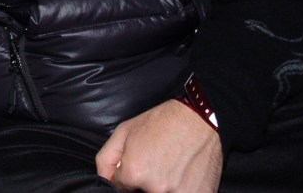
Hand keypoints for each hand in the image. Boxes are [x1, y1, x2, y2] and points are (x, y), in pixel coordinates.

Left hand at [96, 99, 221, 192]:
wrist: (200, 118)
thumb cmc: (162, 122)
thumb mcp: (124, 132)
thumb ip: (106, 159)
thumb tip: (103, 179)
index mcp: (134, 173)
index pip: (122, 187)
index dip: (129, 175)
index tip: (140, 164)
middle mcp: (155, 187)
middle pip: (143, 192)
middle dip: (147, 181)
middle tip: (159, 162)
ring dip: (166, 185)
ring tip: (173, 165)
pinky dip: (183, 187)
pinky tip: (185, 173)